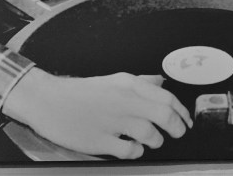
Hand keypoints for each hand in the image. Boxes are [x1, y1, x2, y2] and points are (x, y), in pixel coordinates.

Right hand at [2, 68, 192, 158]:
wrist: (46, 100)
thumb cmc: (77, 92)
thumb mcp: (110, 81)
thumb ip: (138, 83)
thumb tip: (160, 84)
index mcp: (126, 83)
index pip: (166, 97)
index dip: (182, 111)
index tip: (186, 120)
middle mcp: (123, 100)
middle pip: (165, 116)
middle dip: (176, 128)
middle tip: (176, 133)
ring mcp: (112, 122)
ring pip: (151, 136)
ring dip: (155, 141)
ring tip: (148, 140)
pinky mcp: (101, 141)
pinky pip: (131, 152)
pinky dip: (135, 152)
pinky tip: (129, 147)